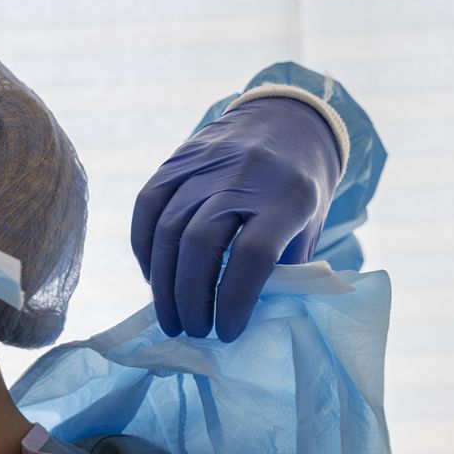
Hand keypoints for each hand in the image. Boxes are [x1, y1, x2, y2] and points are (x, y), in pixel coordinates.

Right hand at [130, 97, 339, 341]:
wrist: (288, 120)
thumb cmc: (300, 188)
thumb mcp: (308, 227)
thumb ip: (281, 269)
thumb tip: (241, 318)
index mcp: (290, 196)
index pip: (253, 253)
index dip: (234, 300)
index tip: (226, 332)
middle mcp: (245, 175)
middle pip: (201, 242)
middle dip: (190, 298)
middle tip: (191, 330)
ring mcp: (207, 162)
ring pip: (168, 228)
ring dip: (163, 282)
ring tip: (170, 316)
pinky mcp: (178, 158)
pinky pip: (147, 205)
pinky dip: (144, 247)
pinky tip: (153, 276)